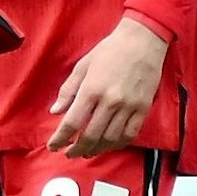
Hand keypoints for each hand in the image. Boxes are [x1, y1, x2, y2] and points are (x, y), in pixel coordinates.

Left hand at [48, 17, 169, 157]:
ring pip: (110, 139)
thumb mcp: (82, 66)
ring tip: (87, 152)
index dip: (61, 138)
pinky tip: (108, 145)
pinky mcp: (143, 109)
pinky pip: (130, 134)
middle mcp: (110, 101)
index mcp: (91, 90)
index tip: (53, 146)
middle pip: (91, 135)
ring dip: (96, 150)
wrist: (142, 42)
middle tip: (70, 153)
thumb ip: (68, 90)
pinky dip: (117, 144)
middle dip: (77, 149)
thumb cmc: (109, 51)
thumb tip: (55, 111)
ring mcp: (128, 107)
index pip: (72, 122)